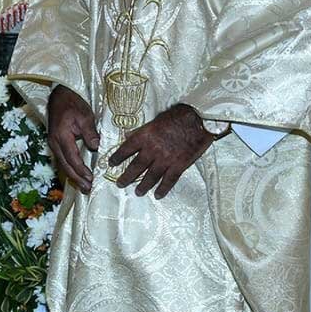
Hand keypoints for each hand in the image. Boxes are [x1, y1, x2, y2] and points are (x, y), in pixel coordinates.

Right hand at [47, 85, 99, 192]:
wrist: (59, 96)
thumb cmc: (73, 104)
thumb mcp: (85, 115)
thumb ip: (90, 132)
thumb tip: (96, 146)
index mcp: (61, 136)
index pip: (72, 158)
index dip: (81, 170)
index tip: (91, 178)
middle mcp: (54, 142)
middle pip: (65, 165)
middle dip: (76, 178)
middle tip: (87, 189)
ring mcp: (53, 143)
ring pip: (62, 164)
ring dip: (73, 176)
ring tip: (83, 186)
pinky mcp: (55, 143)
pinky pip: (62, 160)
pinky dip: (70, 169)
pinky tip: (77, 175)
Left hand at [107, 103, 221, 198]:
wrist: (199, 120)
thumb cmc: (177, 116)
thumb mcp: (155, 120)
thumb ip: (141, 130)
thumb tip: (127, 135)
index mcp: (145, 136)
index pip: (126, 149)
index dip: (117, 157)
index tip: (111, 163)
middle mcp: (152, 149)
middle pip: (136, 166)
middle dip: (127, 176)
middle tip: (120, 184)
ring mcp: (166, 159)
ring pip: (151, 176)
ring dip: (143, 186)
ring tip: (137, 192)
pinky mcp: (179, 165)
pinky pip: (169, 180)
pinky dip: (163, 188)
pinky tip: (158, 195)